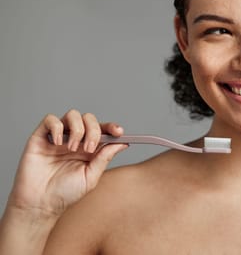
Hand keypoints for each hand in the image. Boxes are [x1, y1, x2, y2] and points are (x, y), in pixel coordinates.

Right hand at [6, 109, 127, 218]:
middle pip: (89, 119)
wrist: (40, 204)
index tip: (119, 132)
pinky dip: (57, 127)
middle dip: (94, 130)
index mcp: (89, 148)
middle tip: (90, 148)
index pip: (103, 130)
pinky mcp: (41, 137)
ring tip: (72, 148)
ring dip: (77, 129)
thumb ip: (105, 158)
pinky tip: (58, 143)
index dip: (112, 127)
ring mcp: (59, 137)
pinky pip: (50, 119)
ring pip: (72, 115)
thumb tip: (122, 143)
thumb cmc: (65, 193)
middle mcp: (75, 139)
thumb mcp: (90, 177)